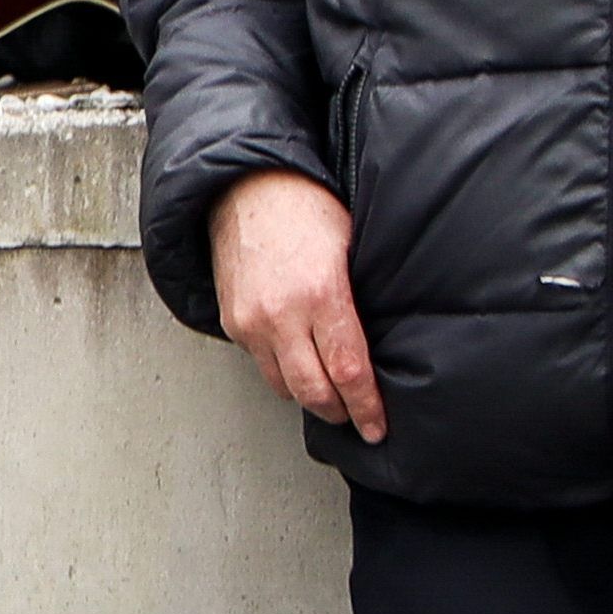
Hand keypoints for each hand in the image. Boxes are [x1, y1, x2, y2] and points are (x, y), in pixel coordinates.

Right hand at [209, 169, 384, 442]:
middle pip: (314, 392)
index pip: (348, 371)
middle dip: (339, 412)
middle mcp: (282, 313)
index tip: (377, 426)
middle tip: (356, 417)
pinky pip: (261, 364)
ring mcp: (251, 320)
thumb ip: (360, 301)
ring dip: (309, 394)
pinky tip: (298, 359)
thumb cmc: (304, 207)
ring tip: (329, 391)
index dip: (366, 407)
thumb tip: (380, 348)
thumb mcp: (350, 247)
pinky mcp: (232, 322)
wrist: (245, 186)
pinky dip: (282, 370)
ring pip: (284, 386)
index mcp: (321, 292)